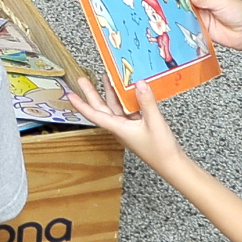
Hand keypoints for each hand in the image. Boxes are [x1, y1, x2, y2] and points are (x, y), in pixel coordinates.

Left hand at [66, 77, 185, 178]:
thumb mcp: (154, 122)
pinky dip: (126, 98)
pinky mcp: (138, 126)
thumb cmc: (160, 150)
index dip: (82, 105)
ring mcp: (128, 126)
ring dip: (109, 93)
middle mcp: (120, 127)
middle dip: (91, 93)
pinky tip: (128, 88)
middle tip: (82, 80)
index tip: (70, 95)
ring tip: (105, 77)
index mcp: (118, 128)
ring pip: (114, 107)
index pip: (95, 115)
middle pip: (101, 108)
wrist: (171, 164)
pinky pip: (127, 109)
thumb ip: (147, 102)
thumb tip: (139, 84)